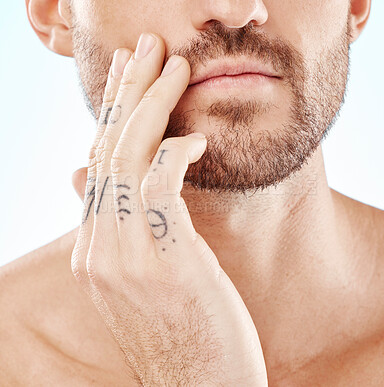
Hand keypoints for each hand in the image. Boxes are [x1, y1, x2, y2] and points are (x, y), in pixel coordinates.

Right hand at [71, 32, 266, 385]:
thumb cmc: (182, 329)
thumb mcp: (143, 277)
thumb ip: (119, 226)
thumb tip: (89, 175)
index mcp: (94, 249)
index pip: (97, 164)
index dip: (111, 115)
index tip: (127, 77)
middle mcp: (99, 248)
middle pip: (108, 150)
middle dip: (127, 92)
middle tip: (146, 48)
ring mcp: (126, 255)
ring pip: (129, 158)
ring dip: (152, 105)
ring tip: (173, 66)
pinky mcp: (164, 261)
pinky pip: (161, 187)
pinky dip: (176, 153)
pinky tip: (195, 138)